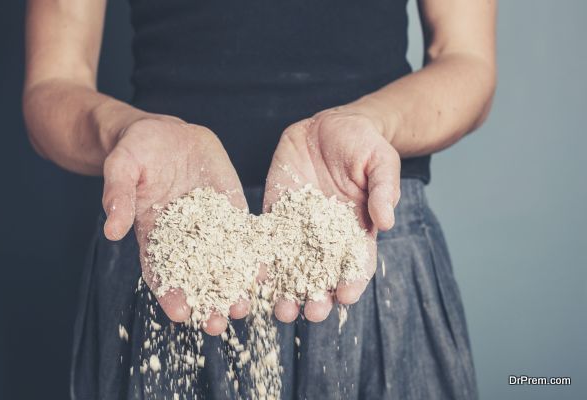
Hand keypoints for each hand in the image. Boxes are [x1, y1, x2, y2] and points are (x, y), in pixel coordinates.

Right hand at [102, 116, 247, 334]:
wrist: (165, 134)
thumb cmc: (136, 151)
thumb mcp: (122, 167)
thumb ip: (118, 196)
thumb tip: (111, 230)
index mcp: (153, 233)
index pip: (160, 271)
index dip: (168, 294)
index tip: (179, 315)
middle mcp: (184, 236)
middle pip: (195, 275)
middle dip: (206, 301)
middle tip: (217, 324)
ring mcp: (210, 223)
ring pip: (224, 260)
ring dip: (233, 284)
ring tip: (244, 306)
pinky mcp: (231, 208)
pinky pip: (244, 232)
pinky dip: (254, 251)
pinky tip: (266, 268)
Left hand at [264, 108, 400, 322]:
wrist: (332, 126)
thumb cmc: (364, 145)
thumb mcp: (381, 162)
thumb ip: (384, 191)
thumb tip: (386, 222)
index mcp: (357, 228)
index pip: (357, 262)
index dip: (353, 281)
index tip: (346, 296)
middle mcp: (327, 235)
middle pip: (323, 273)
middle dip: (318, 295)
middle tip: (311, 313)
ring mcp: (300, 225)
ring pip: (292, 265)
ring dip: (287, 289)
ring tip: (280, 310)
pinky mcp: (277, 212)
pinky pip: (267, 239)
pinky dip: (262, 260)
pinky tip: (254, 279)